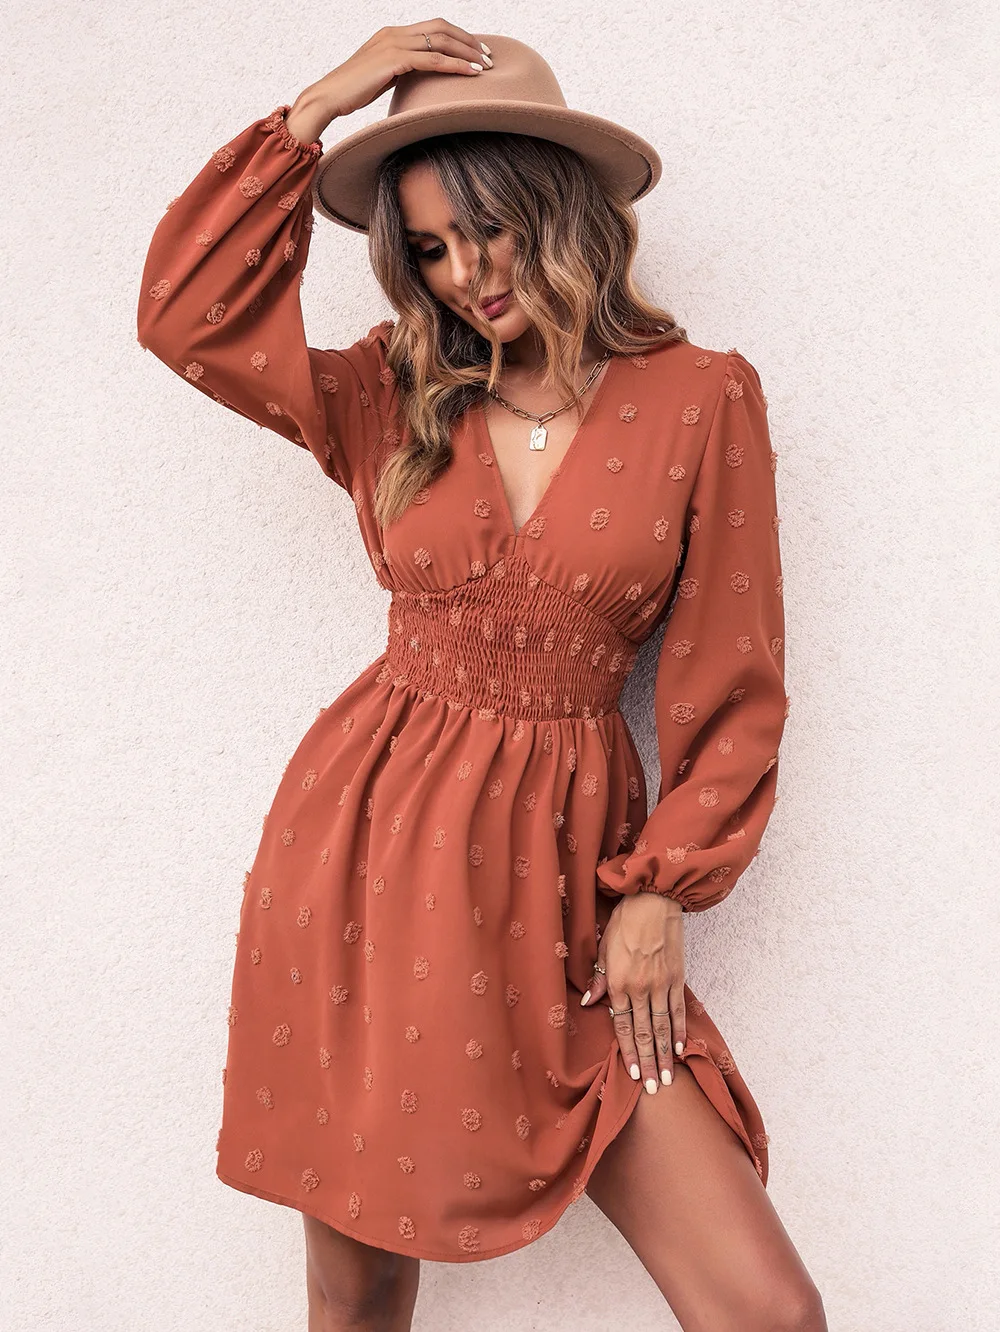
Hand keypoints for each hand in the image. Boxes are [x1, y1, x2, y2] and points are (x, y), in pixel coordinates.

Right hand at [307, 20, 493, 121]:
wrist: (328, 97)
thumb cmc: (351, 93)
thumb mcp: (380, 77)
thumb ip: (400, 71)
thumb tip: (418, 81)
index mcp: (392, 34)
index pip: (433, 27)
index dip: (458, 36)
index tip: (476, 51)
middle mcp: (394, 32)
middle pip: (442, 28)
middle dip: (469, 41)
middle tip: (489, 56)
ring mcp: (394, 43)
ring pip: (441, 41)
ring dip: (468, 53)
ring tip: (486, 66)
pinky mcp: (394, 60)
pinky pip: (433, 59)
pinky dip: (455, 65)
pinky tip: (471, 74)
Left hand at [581, 893, 686, 1091]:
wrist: (654, 901)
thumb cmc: (624, 922)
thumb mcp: (603, 949)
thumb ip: (599, 979)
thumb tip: (589, 1003)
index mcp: (619, 983)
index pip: (623, 1027)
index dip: (628, 1053)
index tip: (633, 1075)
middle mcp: (641, 989)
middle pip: (645, 1034)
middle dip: (648, 1063)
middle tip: (654, 1089)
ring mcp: (661, 985)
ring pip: (663, 1027)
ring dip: (665, 1054)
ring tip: (668, 1077)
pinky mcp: (678, 978)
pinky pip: (678, 1010)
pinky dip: (679, 1030)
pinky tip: (680, 1048)